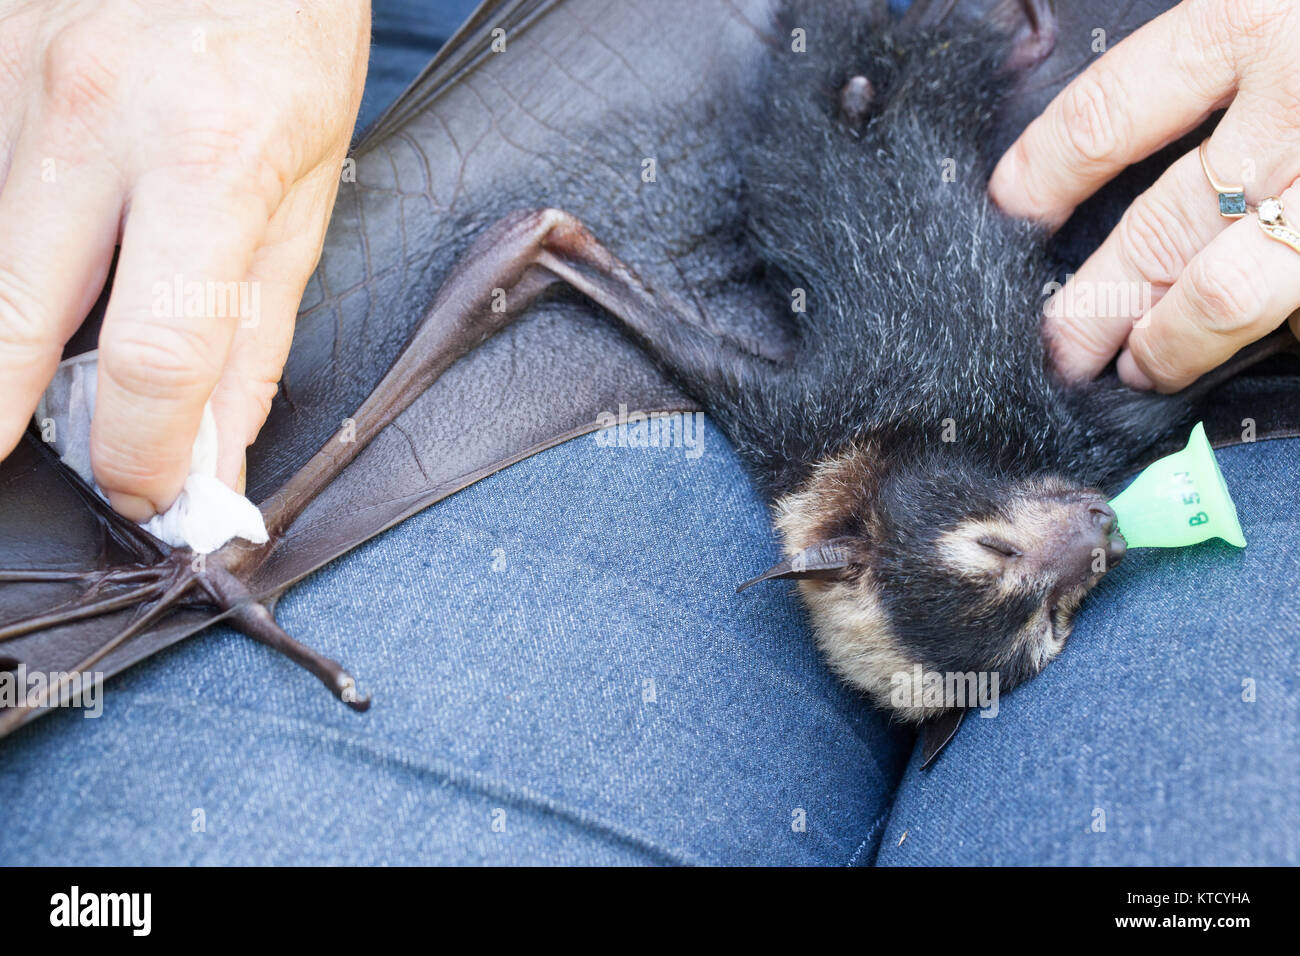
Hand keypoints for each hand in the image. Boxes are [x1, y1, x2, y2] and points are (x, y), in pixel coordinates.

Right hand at [0, 0, 369, 518]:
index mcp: (207, 157)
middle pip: (6, 322)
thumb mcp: (309, 187)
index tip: (153, 492)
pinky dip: (11, 248)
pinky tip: (44, 266)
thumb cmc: (289, 35)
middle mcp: (89, 115)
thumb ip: (257, 327)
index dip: (147, 453)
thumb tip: (217, 446)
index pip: (156, 356)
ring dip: (11, 332)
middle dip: (2, 422)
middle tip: (23, 460)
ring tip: (47, 364)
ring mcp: (10, 78)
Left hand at [989, 0, 1299, 391]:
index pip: (1109, 117)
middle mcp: (1298, 109)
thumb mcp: (1283, 4)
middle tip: (1056, 346)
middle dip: (1094, 298)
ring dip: (1167, 342)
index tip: (1010, 211)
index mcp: (1255, 19)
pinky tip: (1246, 353)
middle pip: (1155, 227)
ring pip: (1225, 291)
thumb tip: (1187, 112)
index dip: (1047, 173)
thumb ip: (1236, 48)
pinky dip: (1278, 336)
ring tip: (1134, 369)